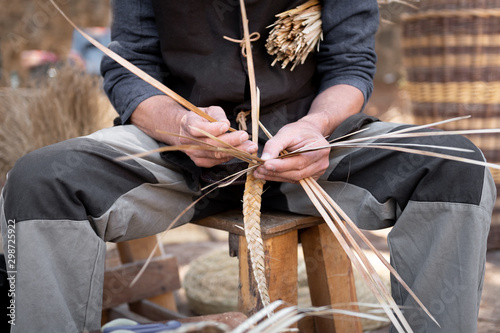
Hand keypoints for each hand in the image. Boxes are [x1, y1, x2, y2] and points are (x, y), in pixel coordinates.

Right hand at [131, 95, 256, 167]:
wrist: (185, 131)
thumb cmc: (200, 118)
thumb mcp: (208, 110)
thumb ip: (217, 115)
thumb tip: (226, 125)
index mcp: (188, 124)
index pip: (199, 129)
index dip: (212, 128)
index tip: (226, 126)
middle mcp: (188, 141)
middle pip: (210, 144)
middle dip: (230, 141)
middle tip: (246, 137)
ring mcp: (193, 154)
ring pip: (216, 154)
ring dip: (236, 151)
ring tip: (250, 146)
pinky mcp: (200, 162)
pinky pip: (217, 161)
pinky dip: (231, 157)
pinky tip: (243, 152)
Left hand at [253, 120, 329, 182]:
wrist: (309, 132)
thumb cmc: (299, 131)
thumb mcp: (286, 132)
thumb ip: (275, 145)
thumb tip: (264, 159)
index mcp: (319, 149)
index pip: (299, 162)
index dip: (281, 165)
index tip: (265, 164)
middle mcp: (321, 163)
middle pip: (296, 173)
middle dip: (276, 172)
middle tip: (259, 169)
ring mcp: (317, 171)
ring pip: (294, 178)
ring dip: (276, 177)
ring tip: (260, 172)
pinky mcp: (311, 176)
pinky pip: (294, 180)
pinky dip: (280, 177)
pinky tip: (269, 174)